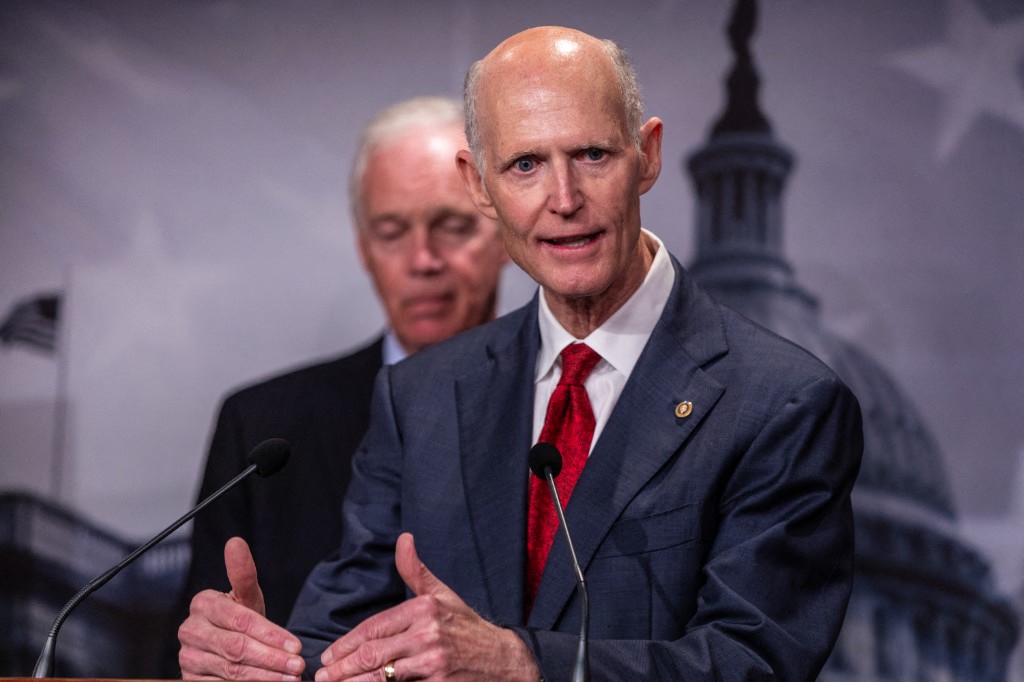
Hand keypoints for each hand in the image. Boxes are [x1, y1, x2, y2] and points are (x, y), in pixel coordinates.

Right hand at [178, 536, 305, 679]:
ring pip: (231, 669)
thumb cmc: (239, 618)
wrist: (227, 645)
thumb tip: (236, 542)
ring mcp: (188, 658)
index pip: (240, 620)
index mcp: (202, 604)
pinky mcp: (190, 680)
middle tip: (297, 666)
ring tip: (290, 678)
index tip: (297, 645)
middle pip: (236, 647)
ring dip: (265, 676)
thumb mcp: (247, 597)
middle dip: (271, 658)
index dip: (270, 634)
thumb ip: (244, 574)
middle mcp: (189, 631)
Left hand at [314, 533, 539, 680]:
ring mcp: (433, 661)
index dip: (347, 643)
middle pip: (373, 654)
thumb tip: (403, 538)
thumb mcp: (442, 594)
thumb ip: (415, 570)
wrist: (503, 659)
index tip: (329, 656)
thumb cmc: (466, 627)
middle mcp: (428, 633)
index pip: (374, 627)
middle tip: (322, 677)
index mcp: (423, 608)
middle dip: (343, 668)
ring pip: (382, 677)